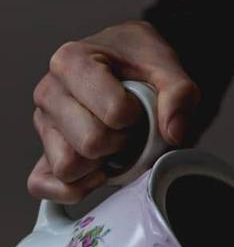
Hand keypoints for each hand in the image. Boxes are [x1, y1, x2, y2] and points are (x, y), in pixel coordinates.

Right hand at [28, 20, 199, 203]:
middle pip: (89, 144)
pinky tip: (96, 175)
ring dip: (98, 166)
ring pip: (67, 167)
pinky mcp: (43, 151)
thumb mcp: (165, 65)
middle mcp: (49, 92)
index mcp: (72, 62)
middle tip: (127, 130)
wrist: (123, 58)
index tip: (136, 107)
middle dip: (119, 143)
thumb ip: (178, 93)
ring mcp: (44, 124)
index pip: (113, 113)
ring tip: (111, 146)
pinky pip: (42, 184)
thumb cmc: (136, 61)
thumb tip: (174, 133)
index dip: (135, 118)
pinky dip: (71, 189)